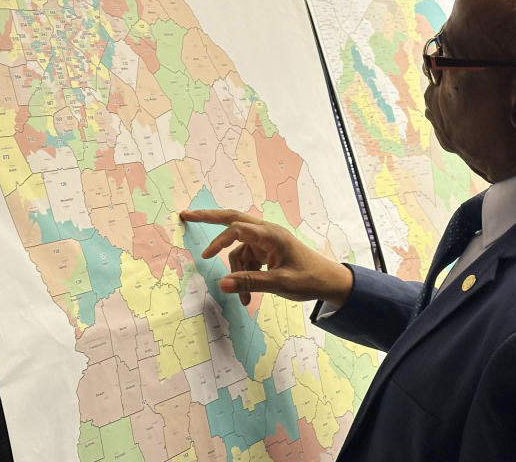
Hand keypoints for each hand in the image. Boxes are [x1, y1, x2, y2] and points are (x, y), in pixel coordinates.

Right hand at [179, 208, 353, 306]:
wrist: (329, 282)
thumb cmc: (309, 279)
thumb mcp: (279, 283)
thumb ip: (249, 283)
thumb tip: (221, 284)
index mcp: (271, 234)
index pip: (238, 228)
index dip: (219, 240)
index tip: (207, 256)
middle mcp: (266, 233)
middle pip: (233, 220)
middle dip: (209, 218)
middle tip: (186, 214)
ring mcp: (266, 242)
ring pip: (239, 252)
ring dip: (237, 274)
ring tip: (246, 301)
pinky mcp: (266, 251)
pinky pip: (247, 260)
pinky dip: (244, 276)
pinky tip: (249, 296)